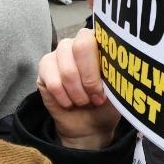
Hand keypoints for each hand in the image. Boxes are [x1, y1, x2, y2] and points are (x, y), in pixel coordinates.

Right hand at [37, 29, 120, 149]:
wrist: (88, 125)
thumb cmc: (106, 105)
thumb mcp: (118, 92)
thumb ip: (117, 76)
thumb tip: (115, 70)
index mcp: (101, 42)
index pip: (100, 39)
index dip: (101, 66)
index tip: (105, 89)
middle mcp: (78, 42)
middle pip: (81, 48)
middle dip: (90, 80)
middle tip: (96, 98)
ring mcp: (59, 53)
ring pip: (67, 70)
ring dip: (78, 94)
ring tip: (84, 102)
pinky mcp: (44, 67)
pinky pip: (53, 83)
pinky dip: (64, 98)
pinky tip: (69, 103)